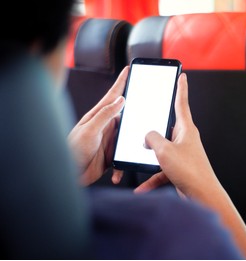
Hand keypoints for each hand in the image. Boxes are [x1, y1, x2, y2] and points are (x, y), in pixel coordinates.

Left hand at [68, 67, 127, 185]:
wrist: (69, 175)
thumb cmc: (73, 150)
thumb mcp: (90, 130)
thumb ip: (105, 115)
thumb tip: (120, 100)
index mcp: (99, 117)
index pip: (113, 96)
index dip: (121, 82)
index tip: (128, 70)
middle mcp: (105, 127)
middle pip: (126, 117)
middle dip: (136, 115)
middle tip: (148, 108)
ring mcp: (108, 141)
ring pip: (127, 139)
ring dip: (132, 145)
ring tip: (138, 149)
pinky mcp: (110, 156)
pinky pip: (122, 158)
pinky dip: (122, 167)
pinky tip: (117, 174)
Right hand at [134, 73, 245, 259]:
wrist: (201, 195)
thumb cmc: (189, 171)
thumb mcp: (164, 150)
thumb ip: (152, 138)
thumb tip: (148, 136)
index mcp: (185, 129)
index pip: (182, 103)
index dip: (181, 87)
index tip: (182, 76)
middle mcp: (185, 139)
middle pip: (166, 127)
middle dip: (154, 128)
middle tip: (145, 121)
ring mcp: (182, 154)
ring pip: (161, 150)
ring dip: (150, 156)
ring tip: (138, 158)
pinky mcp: (179, 168)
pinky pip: (161, 170)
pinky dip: (151, 178)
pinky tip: (141, 187)